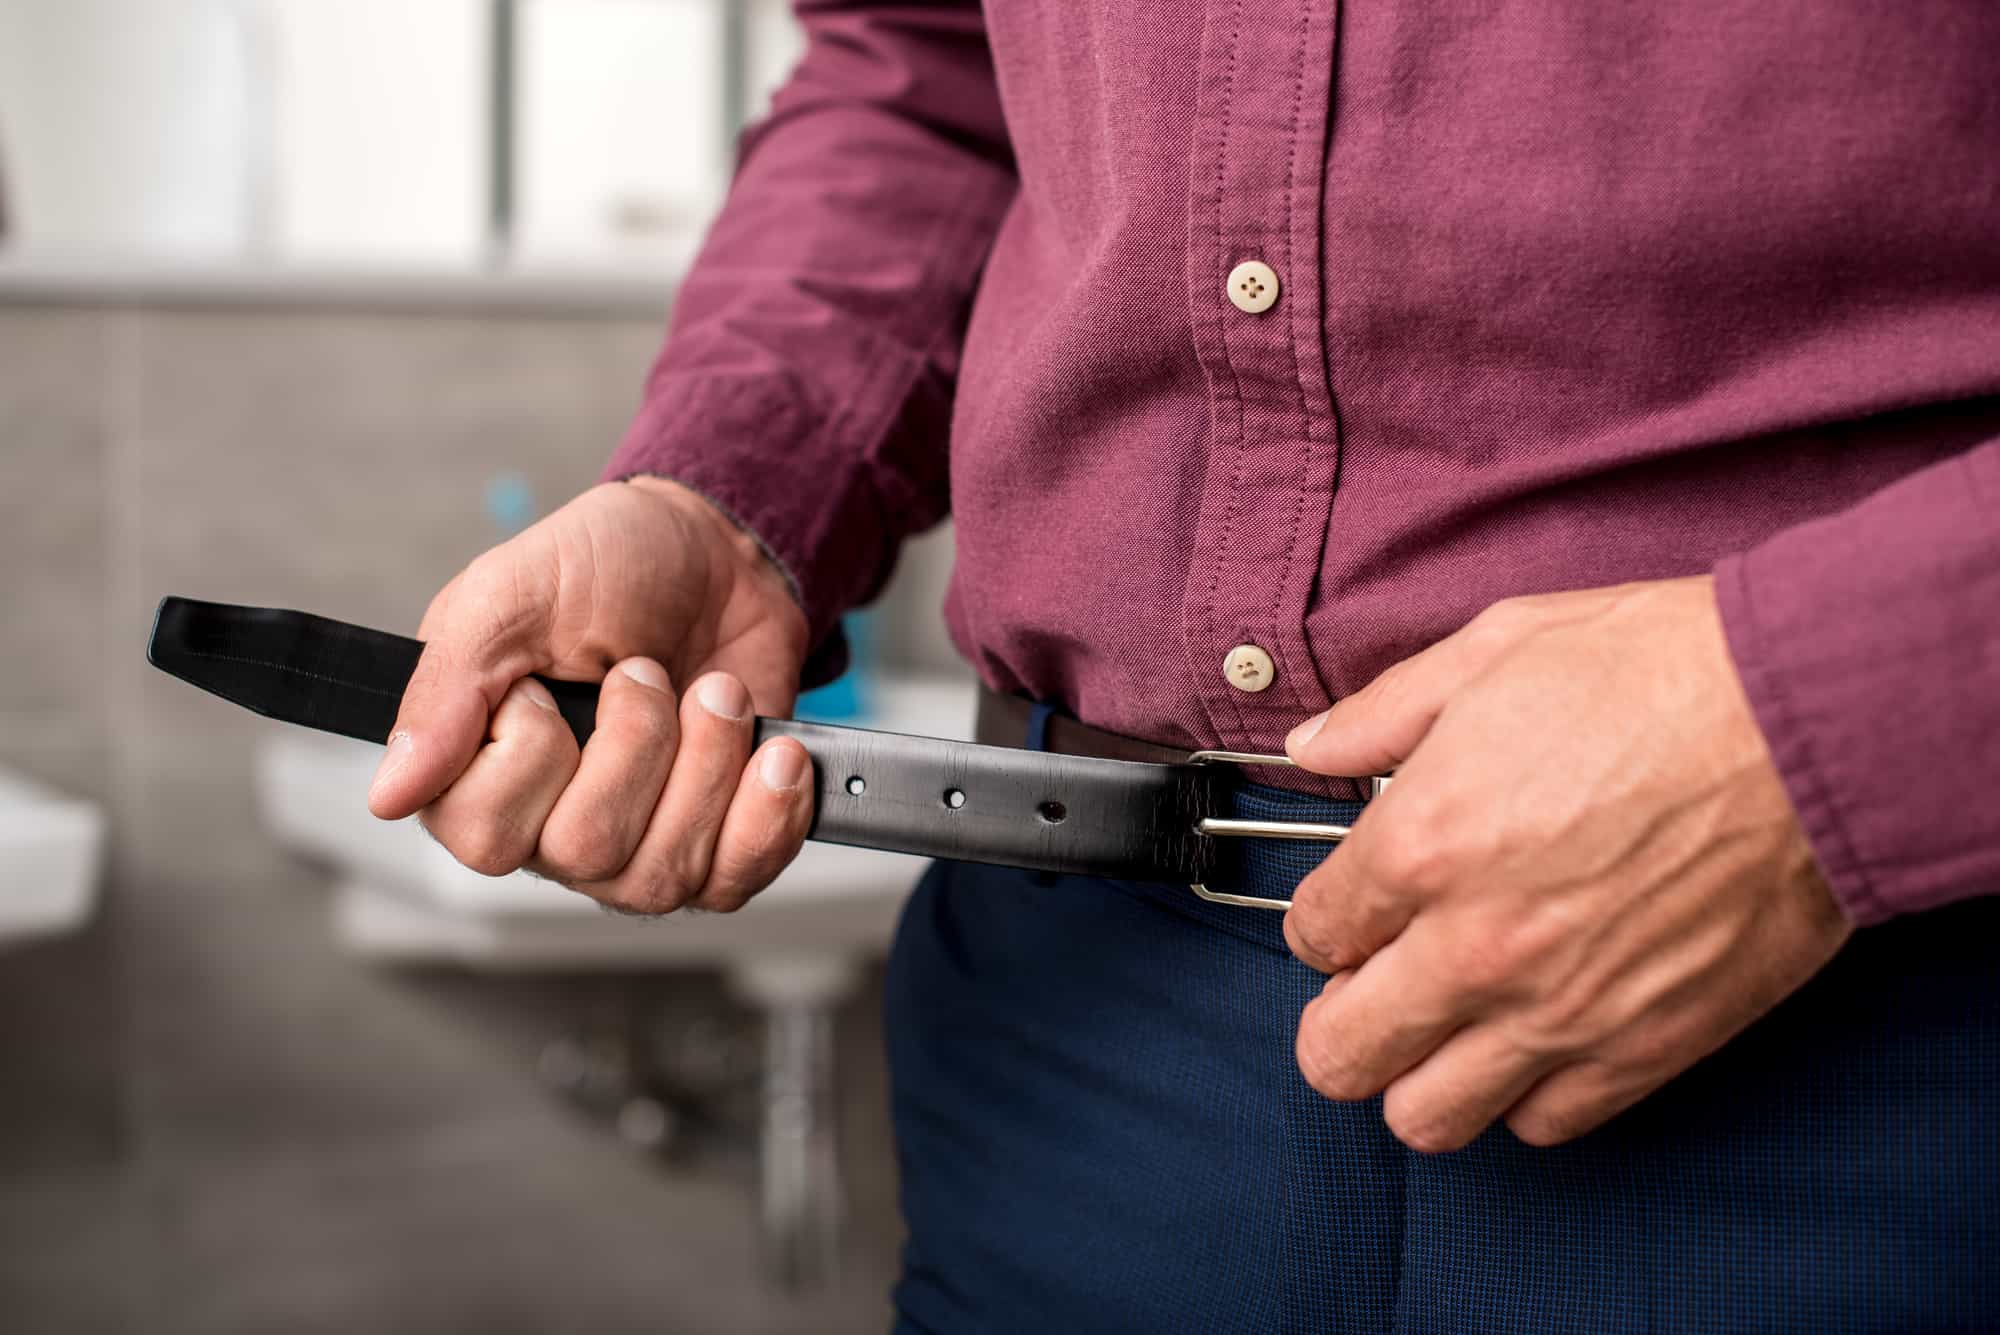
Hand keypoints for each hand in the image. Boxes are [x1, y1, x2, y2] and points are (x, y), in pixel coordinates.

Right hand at [367, 477, 813, 912]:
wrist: (718, 556)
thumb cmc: (608, 567)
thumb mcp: (510, 594)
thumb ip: (445, 689)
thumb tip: (390, 792)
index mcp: (478, 774)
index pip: (484, 836)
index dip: (533, 752)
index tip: (550, 683)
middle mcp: (551, 828)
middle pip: (588, 851)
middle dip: (641, 742)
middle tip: (646, 670)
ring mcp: (639, 848)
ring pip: (665, 872)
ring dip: (709, 762)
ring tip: (715, 692)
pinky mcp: (718, 847)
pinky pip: (736, 880)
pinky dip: (768, 813)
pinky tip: (772, 754)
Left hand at [1281, 576, 1851, 1150]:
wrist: (1814, 721)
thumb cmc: (1664, 670)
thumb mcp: (1496, 647)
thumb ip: (1383, 711)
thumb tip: (1311, 746)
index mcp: (1421, 845)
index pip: (1312, 932)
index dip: (1326, 919)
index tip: (1356, 905)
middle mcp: (1473, 947)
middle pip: (1339, 1054)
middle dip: (1338, 1019)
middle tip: (1374, 981)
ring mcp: (1558, 1012)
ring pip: (1425, 1117)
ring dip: (1418, 1074)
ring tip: (1446, 1023)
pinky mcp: (1644, 1050)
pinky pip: (1541, 1126)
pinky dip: (1522, 1094)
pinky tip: (1535, 1036)